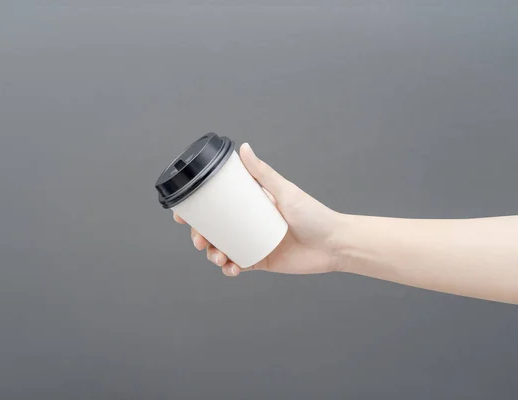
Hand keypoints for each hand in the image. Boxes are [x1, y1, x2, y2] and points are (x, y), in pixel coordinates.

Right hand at [174, 143, 345, 276]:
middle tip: (200, 241)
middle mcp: (249, 223)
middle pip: (214, 229)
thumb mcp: (285, 191)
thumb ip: (263, 172)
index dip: (197, 211)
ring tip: (218, 257)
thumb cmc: (314, 214)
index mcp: (251, 205)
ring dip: (213, 255)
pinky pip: (238, 265)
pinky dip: (230, 269)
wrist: (334, 244)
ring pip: (222, 249)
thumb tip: (243, 148)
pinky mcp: (260, 261)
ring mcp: (253, 243)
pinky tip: (231, 269)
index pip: (218, 205)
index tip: (182, 214)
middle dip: (200, 236)